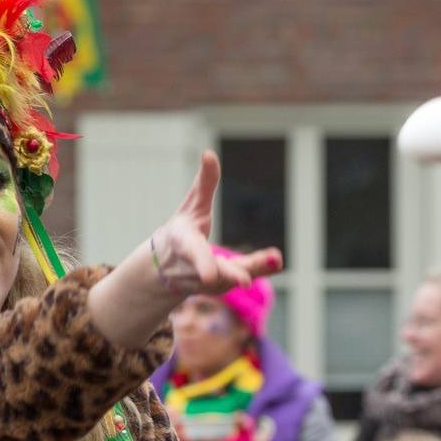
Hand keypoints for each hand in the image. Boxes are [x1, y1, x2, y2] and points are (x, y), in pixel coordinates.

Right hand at [151, 151, 281, 295]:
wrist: (166, 269)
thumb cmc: (183, 231)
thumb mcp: (192, 206)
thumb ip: (204, 184)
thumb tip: (209, 153)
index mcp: (183, 244)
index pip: (192, 253)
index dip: (201, 264)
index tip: (209, 276)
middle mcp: (194, 268)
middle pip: (214, 272)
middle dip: (229, 275)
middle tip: (244, 281)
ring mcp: (208, 282)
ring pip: (232, 277)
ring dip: (251, 270)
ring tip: (274, 259)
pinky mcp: (222, 288)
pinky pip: (242, 276)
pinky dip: (258, 269)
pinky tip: (274, 260)